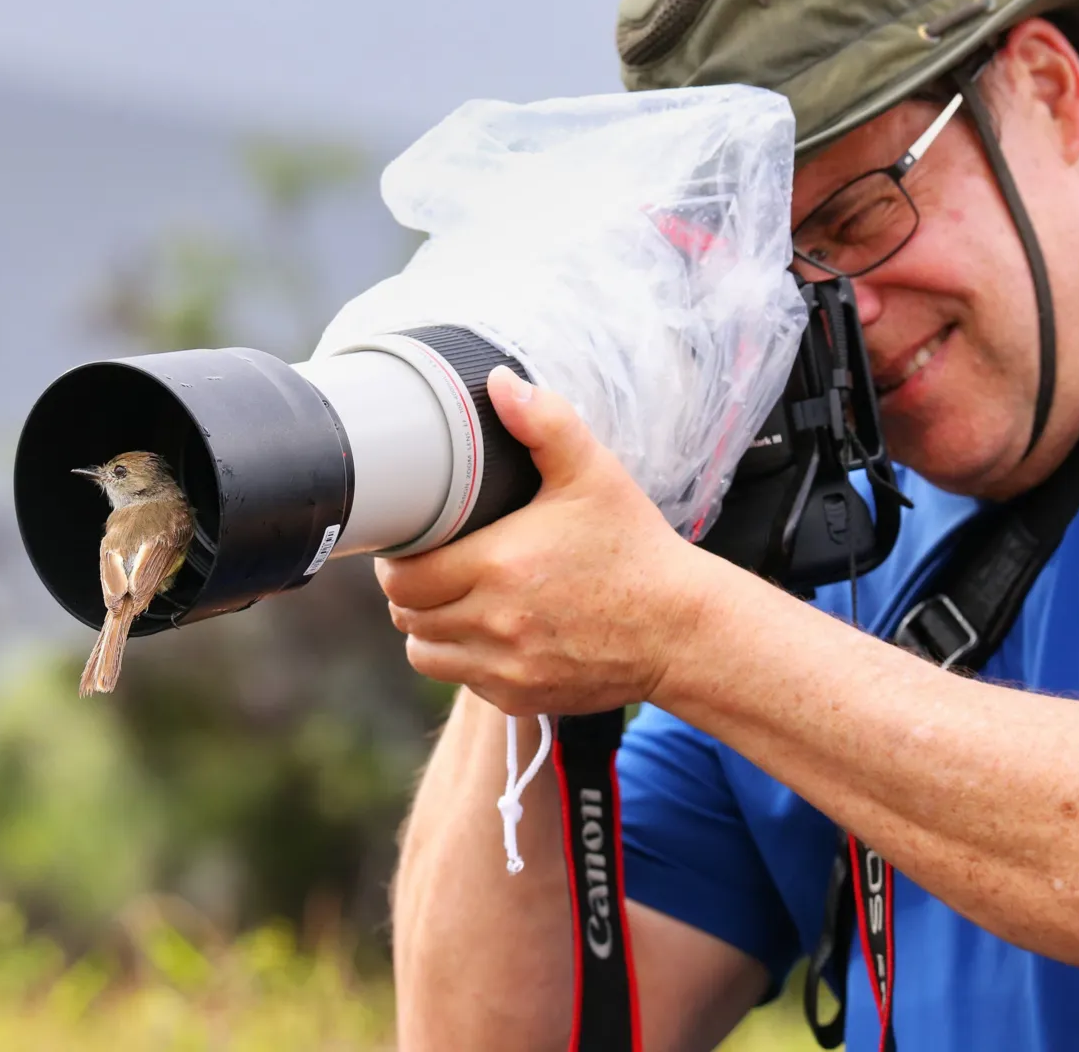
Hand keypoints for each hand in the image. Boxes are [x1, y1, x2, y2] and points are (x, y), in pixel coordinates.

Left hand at [375, 366, 710, 716]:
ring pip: (425, 653)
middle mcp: (495, 622)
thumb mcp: (593, 474)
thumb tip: (500, 382)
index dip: (398, 559)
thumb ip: (544, 423)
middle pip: (407, 614)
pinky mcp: (520, 696)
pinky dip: (465, 660)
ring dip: (429, 628)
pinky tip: (490, 632)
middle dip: (411, 590)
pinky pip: (463, 681)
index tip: (415, 544)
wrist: (680, 628)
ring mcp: (506, 667)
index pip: (404, 575)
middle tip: (432, 568)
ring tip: (451, 602)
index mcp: (499, 565)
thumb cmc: (634, 547)